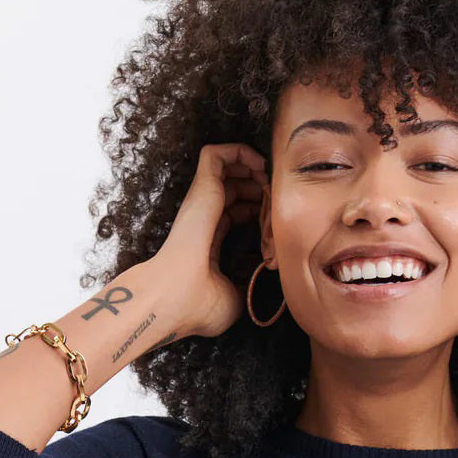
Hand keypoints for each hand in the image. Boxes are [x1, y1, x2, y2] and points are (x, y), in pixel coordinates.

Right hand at [149, 143, 269, 338]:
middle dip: (264, 191)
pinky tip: (261, 166)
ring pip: (231, 168)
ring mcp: (201, 201)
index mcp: (211, 238)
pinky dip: (241, 152)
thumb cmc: (199, 305)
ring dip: (257, 171)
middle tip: (281, 204)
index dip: (260, 211)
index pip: (237, 212)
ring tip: (273, 184)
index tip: (277, 226)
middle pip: (238, 188)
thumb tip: (264, 275)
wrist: (175, 299)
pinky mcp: (201, 188)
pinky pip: (217, 153)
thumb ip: (250, 281)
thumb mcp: (236, 295)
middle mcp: (205, 216)